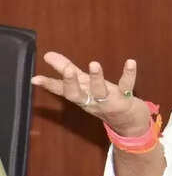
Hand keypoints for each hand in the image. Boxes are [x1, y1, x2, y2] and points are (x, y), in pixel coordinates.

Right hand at [31, 51, 149, 135]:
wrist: (127, 121)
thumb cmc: (100, 99)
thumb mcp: (83, 84)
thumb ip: (65, 69)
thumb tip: (47, 54)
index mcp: (80, 96)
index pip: (62, 91)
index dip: (49, 85)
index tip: (36, 78)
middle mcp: (91, 100)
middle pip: (77, 95)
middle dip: (71, 83)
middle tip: (68, 70)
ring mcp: (108, 101)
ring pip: (100, 91)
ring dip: (97, 78)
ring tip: (93, 64)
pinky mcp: (125, 99)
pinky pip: (127, 86)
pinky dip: (129, 74)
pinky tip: (130, 62)